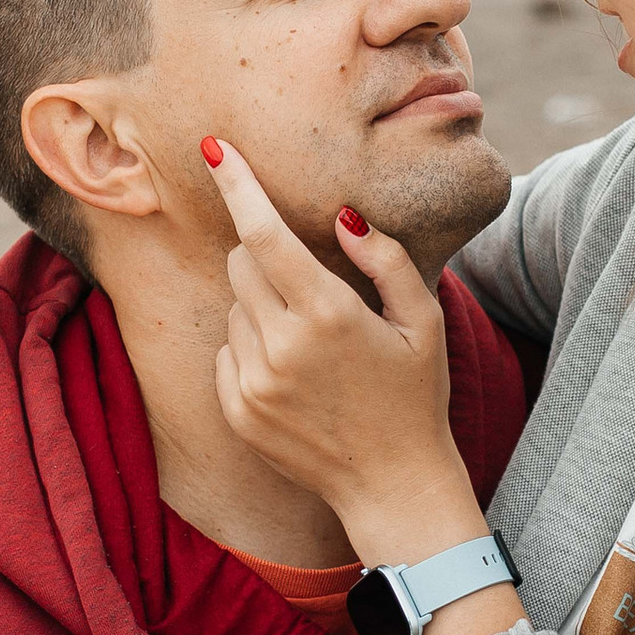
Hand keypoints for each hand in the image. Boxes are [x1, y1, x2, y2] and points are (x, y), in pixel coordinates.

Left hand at [198, 139, 470, 553]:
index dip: (236, 184)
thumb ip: (385, 259)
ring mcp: (253, 382)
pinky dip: (252, 348)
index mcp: (327, 313)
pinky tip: (294, 375)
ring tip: (311, 344)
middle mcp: (281, 346)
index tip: (212, 148)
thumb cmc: (416, 396)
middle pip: (240, 262)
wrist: (393, 486)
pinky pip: (226, 352)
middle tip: (307, 282)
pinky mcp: (237, 411)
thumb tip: (343, 217)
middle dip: (263, 253)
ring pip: (234, 307)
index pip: (263, 233)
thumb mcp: (423, 320)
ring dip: (262, 306)